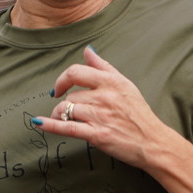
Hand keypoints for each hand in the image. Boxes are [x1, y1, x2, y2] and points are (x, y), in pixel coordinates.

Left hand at [32, 46, 171, 169]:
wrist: (152, 142)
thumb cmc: (139, 114)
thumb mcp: (125, 84)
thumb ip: (104, 67)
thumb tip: (88, 50)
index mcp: (111, 81)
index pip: (77, 72)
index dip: (62, 79)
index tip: (59, 88)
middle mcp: (104, 96)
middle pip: (70, 95)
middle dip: (65, 103)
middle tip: (66, 110)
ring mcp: (100, 115)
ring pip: (66, 109)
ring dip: (58, 115)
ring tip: (61, 119)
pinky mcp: (96, 134)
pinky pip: (67, 127)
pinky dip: (51, 125)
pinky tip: (39, 123)